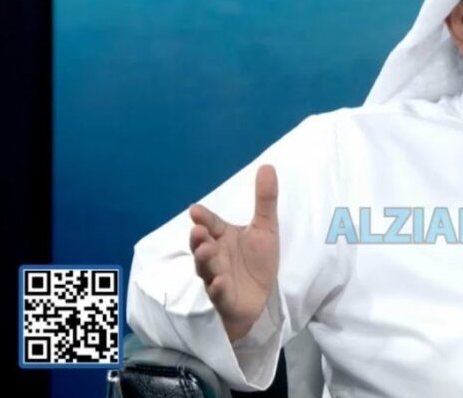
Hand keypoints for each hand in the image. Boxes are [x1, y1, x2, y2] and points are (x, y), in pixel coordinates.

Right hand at [188, 165, 279, 341]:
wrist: (262, 297)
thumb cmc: (258, 261)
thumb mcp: (266, 227)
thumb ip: (265, 199)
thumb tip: (267, 166)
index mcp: (222, 237)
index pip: (211, 224)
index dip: (204, 218)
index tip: (195, 210)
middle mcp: (215, 255)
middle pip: (202, 246)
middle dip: (198, 239)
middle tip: (198, 231)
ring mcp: (216, 276)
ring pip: (206, 269)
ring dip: (204, 260)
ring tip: (205, 251)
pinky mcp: (224, 297)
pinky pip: (218, 293)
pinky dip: (218, 287)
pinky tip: (221, 281)